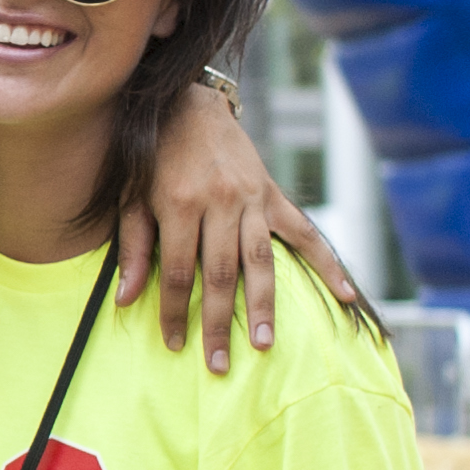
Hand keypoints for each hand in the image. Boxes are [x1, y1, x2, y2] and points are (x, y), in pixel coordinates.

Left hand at [117, 82, 359, 371]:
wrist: (187, 105)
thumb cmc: (151, 157)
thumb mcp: (130, 197)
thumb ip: (133, 248)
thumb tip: (126, 301)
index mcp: (180, 205)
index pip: (177, 272)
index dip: (175, 311)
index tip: (176, 344)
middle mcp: (220, 203)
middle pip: (222, 274)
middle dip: (220, 322)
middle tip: (219, 364)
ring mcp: (252, 198)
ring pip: (261, 260)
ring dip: (265, 305)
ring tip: (266, 343)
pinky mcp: (272, 194)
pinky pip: (303, 232)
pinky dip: (326, 263)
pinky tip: (342, 294)